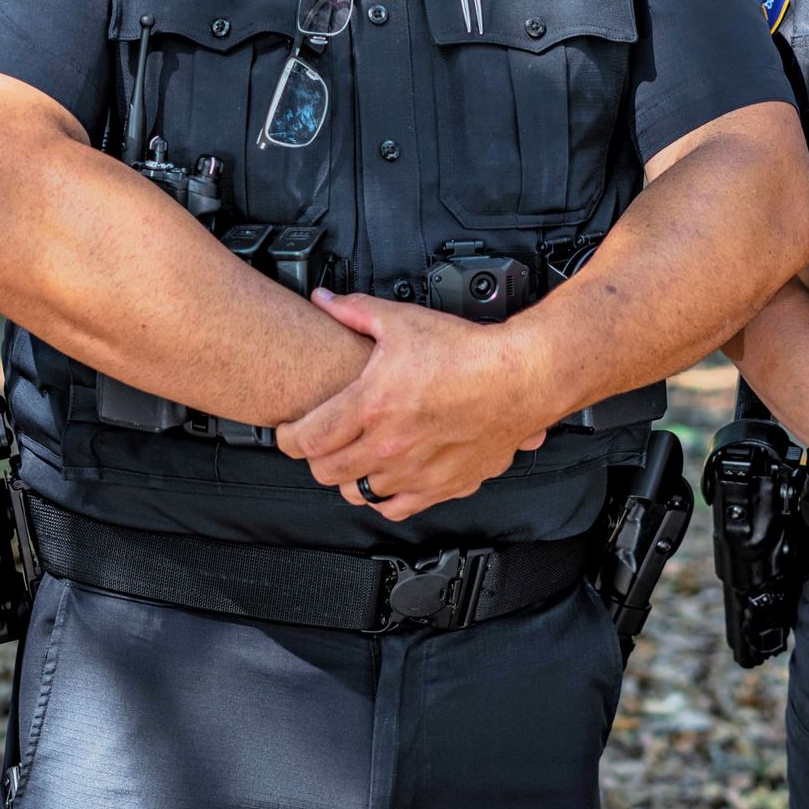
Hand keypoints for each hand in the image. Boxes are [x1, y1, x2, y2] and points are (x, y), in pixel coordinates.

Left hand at [275, 290, 554, 521]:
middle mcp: (389, 445)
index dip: (287, 437)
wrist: (520, 378)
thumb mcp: (403, 321)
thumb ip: (355, 311)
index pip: (306, 439)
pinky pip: (395, 508)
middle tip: (320, 441)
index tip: (288, 431)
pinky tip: (385, 479)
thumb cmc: (468, 353)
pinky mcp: (441, 486)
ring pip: (357, 492)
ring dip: (349, 476)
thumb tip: (324, 300)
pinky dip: (383, 497)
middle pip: (325, 471)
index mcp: (372, 406)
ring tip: (354, 456)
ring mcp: (414, 471)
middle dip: (315, 457)